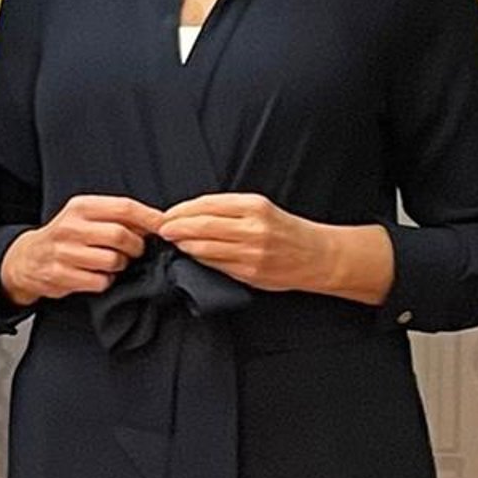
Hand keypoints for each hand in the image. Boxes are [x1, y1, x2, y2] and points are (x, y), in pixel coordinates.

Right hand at [0, 195, 164, 305]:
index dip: (149, 218)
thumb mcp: (85, 216)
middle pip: (120, 236)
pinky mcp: (61, 275)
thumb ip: (116, 216)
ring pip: (112, 261)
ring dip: (120, 265)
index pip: (124, 207)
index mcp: (81, 207)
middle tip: (135, 251)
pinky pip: (99, 282)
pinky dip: (105, 281)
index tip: (165, 226)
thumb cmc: (66, 237)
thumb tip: (156, 222)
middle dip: (135, 247)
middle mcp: (71, 227)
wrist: (28, 259)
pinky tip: (98, 276)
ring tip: (113, 263)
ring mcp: (64, 252)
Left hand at [158, 197, 397, 301]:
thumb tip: (191, 214)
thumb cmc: (286, 231)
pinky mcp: (249, 272)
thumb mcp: (261, 209)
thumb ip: (230, 211)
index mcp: (254, 206)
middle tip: (161, 229)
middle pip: (201, 225)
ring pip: (204, 247)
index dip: (182, 210)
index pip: (207, 204)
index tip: (167, 214)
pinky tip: (191, 256)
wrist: (316, 256)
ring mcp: (250, 252)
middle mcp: (252, 227)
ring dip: (183, 245)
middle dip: (175, 228)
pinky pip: (215, 265)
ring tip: (173, 243)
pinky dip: (199, 259)